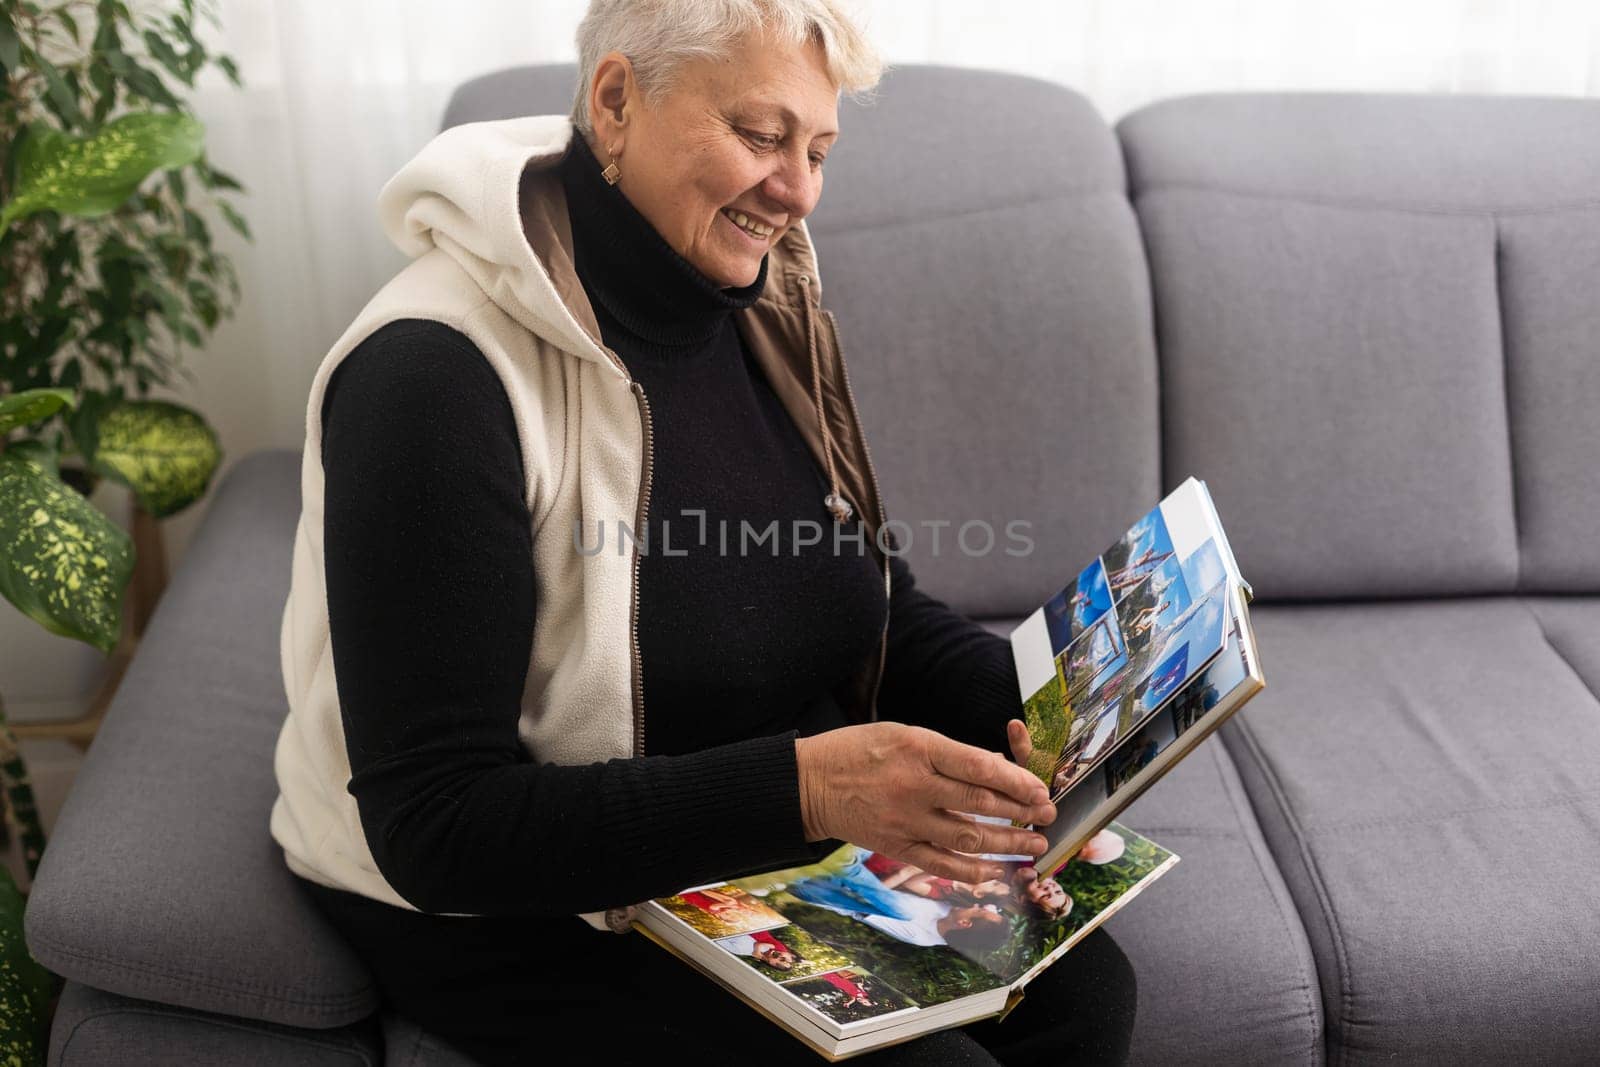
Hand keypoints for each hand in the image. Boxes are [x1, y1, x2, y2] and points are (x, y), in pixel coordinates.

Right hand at [795, 722, 1057, 883]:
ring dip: (1007, 843)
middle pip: (980, 803)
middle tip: (1048, 815)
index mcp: (918, 748)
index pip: (978, 766)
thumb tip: (995, 766)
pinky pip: (942, 864)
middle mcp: (915, 785)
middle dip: (1021, 811)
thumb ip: (947, 752)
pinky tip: (996, 871)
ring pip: (968, 837)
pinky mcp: (896, 846)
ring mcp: (905, 820)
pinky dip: (972, 871)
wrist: (809, 783)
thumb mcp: (902, 733)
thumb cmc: (857, 750)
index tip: (1039, 789)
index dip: (1016, 780)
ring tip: (1034, 844)